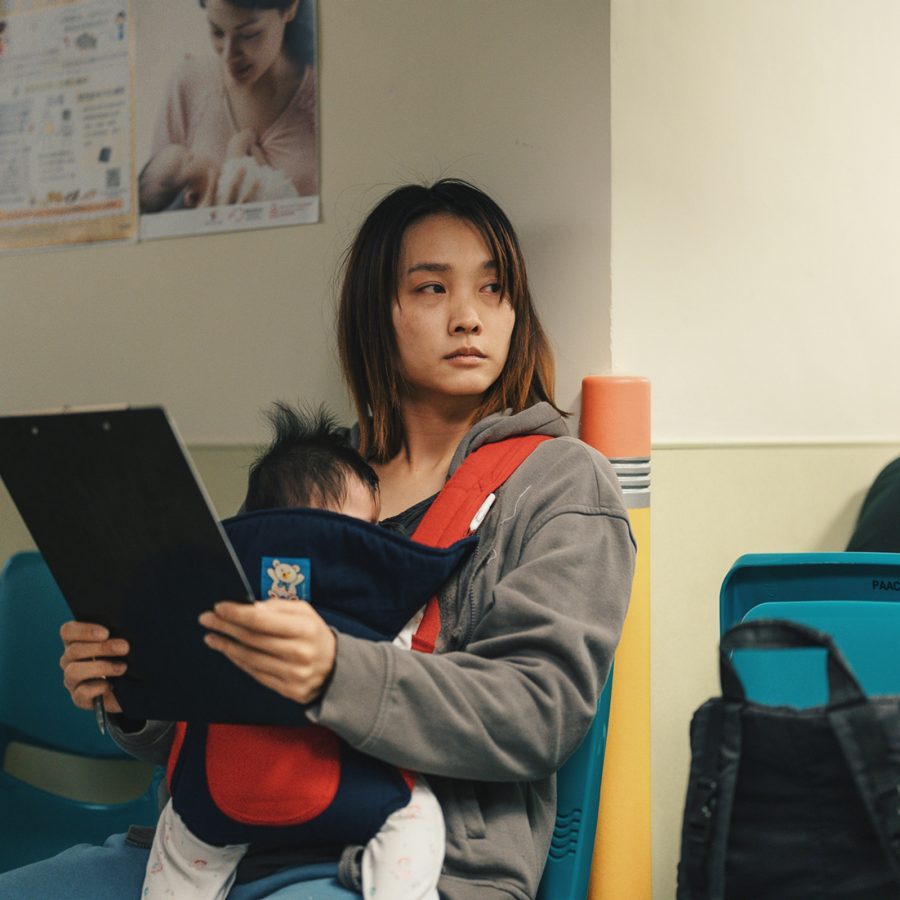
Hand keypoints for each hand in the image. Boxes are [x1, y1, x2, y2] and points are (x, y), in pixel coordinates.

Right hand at [59, 621, 127, 713]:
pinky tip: (112, 686)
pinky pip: (81, 693)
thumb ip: (118, 633)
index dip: (84, 630)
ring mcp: (72, 680)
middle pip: (74, 650)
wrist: (132, 685)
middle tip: (124, 648)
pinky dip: (98, 688)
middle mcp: (70, 659)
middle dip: (101, 648)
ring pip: (73, 671)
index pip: (68, 631)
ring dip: (101, 667)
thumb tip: (127, 624)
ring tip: (123, 667)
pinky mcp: (79, 698)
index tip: (106, 633)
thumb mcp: (122, 643)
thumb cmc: (126, 656)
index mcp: (77, 641)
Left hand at [199, 600, 336, 704]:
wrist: (335, 667)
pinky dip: (238, 661)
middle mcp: (299, 652)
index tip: (219, 607)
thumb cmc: (313, 634)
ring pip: (250, 658)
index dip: (236, 613)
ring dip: (226, 646)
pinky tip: (228, 651)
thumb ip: (278, 606)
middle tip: (207, 619)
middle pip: (251, 639)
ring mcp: (293, 674)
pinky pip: (255, 674)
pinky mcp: (288, 690)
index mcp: (304, 628)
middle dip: (225, 627)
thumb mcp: (304, 611)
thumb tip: (250, 607)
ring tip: (212, 636)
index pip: (261, 619)